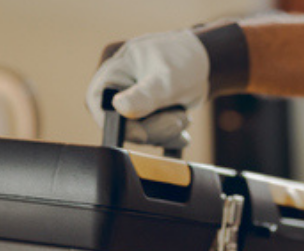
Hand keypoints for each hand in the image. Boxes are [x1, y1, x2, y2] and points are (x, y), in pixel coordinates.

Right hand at [84, 29, 209, 144]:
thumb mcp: (168, 78)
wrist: (205, 62)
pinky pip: (151, 136)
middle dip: (153, 129)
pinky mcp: (143, 116)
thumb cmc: (185, 61)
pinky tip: (181, 123)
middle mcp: (116, 89)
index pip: (99, 104)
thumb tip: (120, 107)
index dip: (117, 125)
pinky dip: (168, 136)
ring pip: (139, 134)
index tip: (142, 135)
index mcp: (113, 71)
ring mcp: (129, 104)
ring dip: (165, 131)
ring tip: (183, 115)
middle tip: (178, 120)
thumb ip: (146, 95)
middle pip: (121, 124)